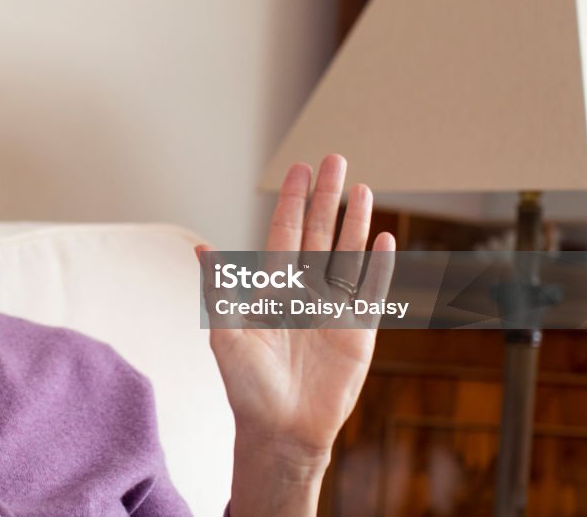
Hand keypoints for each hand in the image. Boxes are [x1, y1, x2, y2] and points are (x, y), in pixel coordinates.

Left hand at [202, 154, 394, 462]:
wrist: (279, 429)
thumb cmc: (246, 385)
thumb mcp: (226, 334)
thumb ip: (221, 289)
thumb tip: (201, 248)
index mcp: (271, 288)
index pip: (284, 233)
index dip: (291, 201)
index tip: (298, 169)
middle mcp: (303, 291)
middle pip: (317, 233)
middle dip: (325, 197)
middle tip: (334, 158)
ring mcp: (332, 308)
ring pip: (346, 254)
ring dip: (354, 221)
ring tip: (361, 187)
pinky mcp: (358, 331)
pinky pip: (371, 290)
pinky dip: (379, 265)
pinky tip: (385, 237)